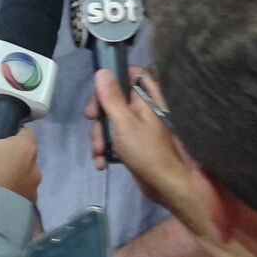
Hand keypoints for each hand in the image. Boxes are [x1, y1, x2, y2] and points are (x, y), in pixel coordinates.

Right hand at [0, 106, 39, 201]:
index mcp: (27, 147)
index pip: (24, 132)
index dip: (10, 133)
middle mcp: (36, 167)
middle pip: (24, 155)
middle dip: (10, 156)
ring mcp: (33, 189)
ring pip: (22, 176)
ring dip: (12, 176)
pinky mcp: (27, 207)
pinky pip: (19, 194)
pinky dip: (10, 193)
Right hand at [88, 70, 192, 215]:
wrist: (164, 185)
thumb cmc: (146, 151)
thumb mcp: (124, 122)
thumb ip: (112, 97)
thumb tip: (102, 71)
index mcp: (144, 98)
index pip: (130, 74)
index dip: (114, 78)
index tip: (99, 91)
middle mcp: (140, 109)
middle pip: (113, 100)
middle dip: (99, 115)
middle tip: (92, 121)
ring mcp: (136, 127)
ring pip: (110, 121)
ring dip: (100, 137)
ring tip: (99, 154)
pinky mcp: (131, 144)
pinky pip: (113, 139)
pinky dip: (105, 149)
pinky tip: (102, 163)